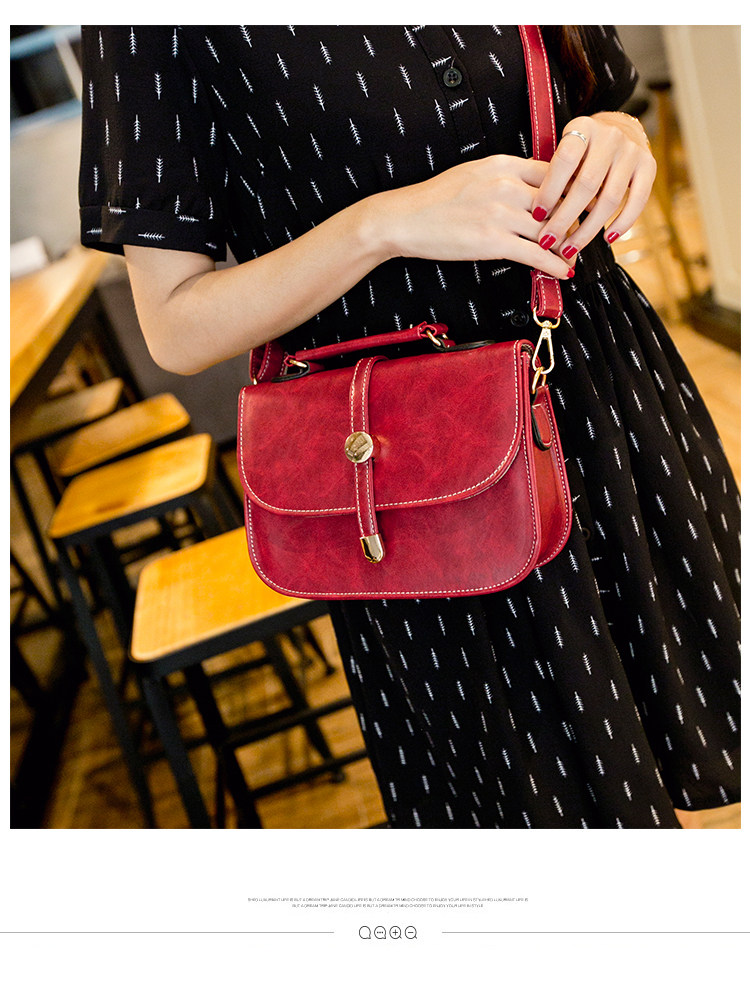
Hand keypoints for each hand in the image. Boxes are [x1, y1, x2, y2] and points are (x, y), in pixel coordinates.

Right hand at [378, 154, 572, 278]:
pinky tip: (564, 270)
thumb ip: (505, 176)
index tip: (579, 204)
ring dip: (567, 244)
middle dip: (574, 219)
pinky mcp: (493, 241)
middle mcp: (507, 185)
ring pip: (551, 228)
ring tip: (575, 254)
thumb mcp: (474, 173)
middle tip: (584, 233)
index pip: (554, 172)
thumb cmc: (436, 199)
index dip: (571, 190)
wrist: (404, 219)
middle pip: (559, 200)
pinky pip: (536, 253)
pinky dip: (554, 264)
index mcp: (503, 164)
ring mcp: (501, 213)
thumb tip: (532, 186)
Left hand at [530, 112, 656, 263]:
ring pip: (610, 198)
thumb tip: (538, 216)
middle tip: (548, 241)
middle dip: (565, 218)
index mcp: (583, 128)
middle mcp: (610, 136)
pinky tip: (608, 239)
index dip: (550, 190)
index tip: (537, 216)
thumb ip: (553, 174)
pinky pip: (638, 201)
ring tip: (570, 249)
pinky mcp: (649, 166)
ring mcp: (632, 151)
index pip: (565, 160)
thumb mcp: (564, 151)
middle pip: (587, 184)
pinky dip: (623, 223)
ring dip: (588, 229)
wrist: (620, 128)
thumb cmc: (582, 149)